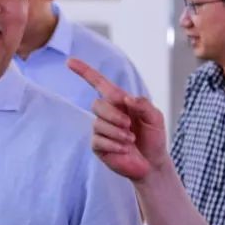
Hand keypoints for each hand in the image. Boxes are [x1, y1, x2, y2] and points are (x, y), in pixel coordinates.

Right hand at [68, 57, 168, 180]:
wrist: (153, 163)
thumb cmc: (153, 137)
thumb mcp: (155, 118)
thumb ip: (143, 104)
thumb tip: (127, 98)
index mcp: (119, 101)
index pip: (98, 83)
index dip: (84, 71)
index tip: (69, 61)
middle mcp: (107, 113)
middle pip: (97, 104)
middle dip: (114, 115)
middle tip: (129, 125)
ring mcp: (101, 130)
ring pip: (98, 124)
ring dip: (117, 132)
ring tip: (130, 139)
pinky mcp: (98, 146)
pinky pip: (98, 140)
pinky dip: (113, 144)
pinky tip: (124, 148)